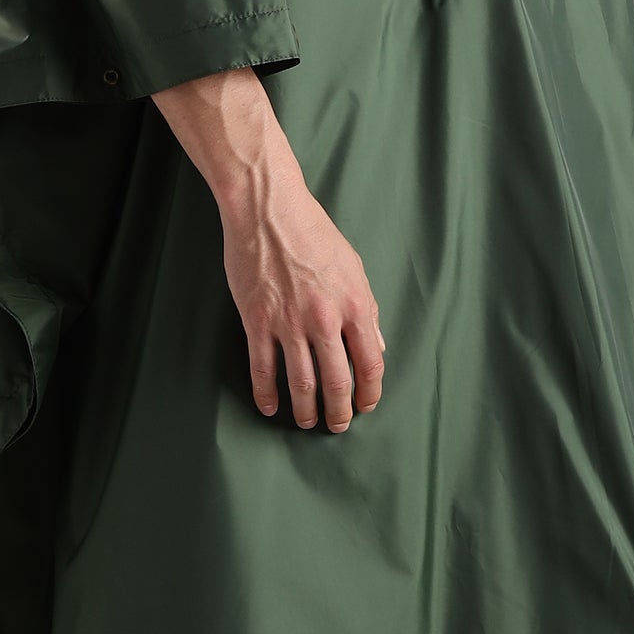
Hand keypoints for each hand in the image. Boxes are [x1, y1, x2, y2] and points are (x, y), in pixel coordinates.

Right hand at [151, 68, 385, 431]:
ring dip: (305, 410)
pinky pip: (263, 367)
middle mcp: (324, 318)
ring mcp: (288, 321)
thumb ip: (366, 309)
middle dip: (339, 411)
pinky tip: (269, 406)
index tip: (366, 404)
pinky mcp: (257, 320)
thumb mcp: (354, 266)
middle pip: (336, 381)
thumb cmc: (313, 231)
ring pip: (301, 381)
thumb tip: (377, 345)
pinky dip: (266, 392)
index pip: (370, 362)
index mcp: (354, 303)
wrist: (268, 209)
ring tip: (306, 423)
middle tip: (337, 425)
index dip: (370, 391)